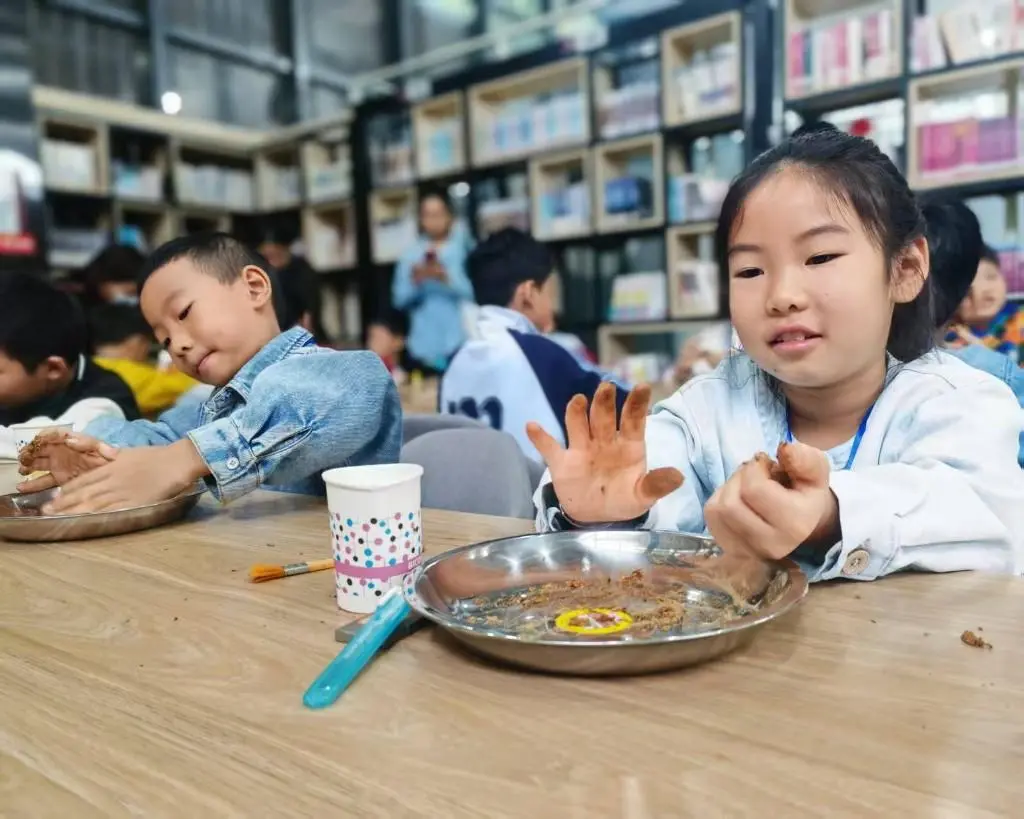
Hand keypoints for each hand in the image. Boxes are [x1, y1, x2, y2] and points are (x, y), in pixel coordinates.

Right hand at [17, 432, 117, 492]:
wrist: (118, 476)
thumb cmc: (111, 460)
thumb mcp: (105, 449)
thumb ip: (91, 443)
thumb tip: (70, 439)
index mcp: (72, 441)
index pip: (54, 434)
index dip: (45, 436)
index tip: (37, 441)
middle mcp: (62, 452)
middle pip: (41, 449)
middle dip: (31, 451)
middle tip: (25, 458)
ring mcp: (59, 465)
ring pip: (39, 464)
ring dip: (28, 466)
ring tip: (22, 471)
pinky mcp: (59, 479)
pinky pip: (43, 480)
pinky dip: (32, 484)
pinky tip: (22, 487)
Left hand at [41, 439, 207, 514]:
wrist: (177, 461)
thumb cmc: (157, 456)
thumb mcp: (129, 452)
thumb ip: (112, 457)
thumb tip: (101, 459)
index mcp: (111, 466)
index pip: (83, 480)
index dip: (66, 490)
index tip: (52, 497)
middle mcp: (113, 479)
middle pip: (83, 492)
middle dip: (63, 502)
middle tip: (45, 511)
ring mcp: (123, 491)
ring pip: (93, 502)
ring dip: (73, 510)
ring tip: (57, 517)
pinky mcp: (135, 502)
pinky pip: (112, 510)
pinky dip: (97, 516)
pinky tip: (85, 521)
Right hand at [526, 382, 683, 523]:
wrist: (597, 517)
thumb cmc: (623, 498)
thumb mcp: (643, 495)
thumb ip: (657, 484)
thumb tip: (679, 476)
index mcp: (628, 445)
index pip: (633, 419)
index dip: (637, 403)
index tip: (642, 387)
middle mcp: (604, 441)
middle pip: (604, 416)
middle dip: (605, 402)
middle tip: (606, 387)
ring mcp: (581, 449)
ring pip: (578, 424)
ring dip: (577, 412)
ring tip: (578, 401)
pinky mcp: (561, 462)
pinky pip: (549, 447)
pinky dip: (540, 438)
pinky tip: (532, 426)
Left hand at [704, 441, 838, 560]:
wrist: (801, 521)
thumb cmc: (805, 491)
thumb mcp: (815, 471)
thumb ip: (804, 459)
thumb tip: (784, 448)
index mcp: (795, 525)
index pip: (754, 489)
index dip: (755, 468)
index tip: (766, 465)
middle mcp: (771, 544)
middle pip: (731, 502)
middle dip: (740, 478)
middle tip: (755, 475)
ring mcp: (748, 551)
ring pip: (718, 509)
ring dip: (729, 488)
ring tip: (747, 486)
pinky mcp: (730, 550)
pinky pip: (710, 516)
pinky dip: (720, 500)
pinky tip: (738, 500)